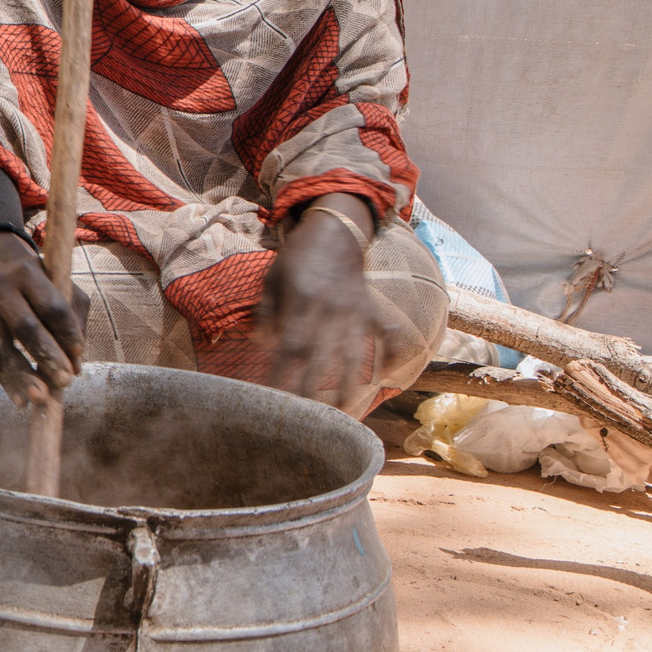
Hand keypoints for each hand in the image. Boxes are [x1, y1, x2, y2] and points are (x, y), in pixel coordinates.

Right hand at [0, 232, 89, 404]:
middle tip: (65, 380)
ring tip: (40, 398)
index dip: (66, 332)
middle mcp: (0, 289)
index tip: (79, 354)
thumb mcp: (61, 287)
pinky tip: (21, 401)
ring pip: (2, 347)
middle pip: (25, 327)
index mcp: (27, 273)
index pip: (51, 306)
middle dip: (46, 356)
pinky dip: (8, 382)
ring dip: (22, 376)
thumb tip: (75, 364)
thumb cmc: (41, 282)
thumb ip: (73, 319)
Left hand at [260, 193, 379, 408]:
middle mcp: (331, 307)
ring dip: (351, 385)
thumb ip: (266, 312)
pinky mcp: (374, 308)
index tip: (274, 397)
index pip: (291, 345)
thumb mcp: (271, 278)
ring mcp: (357, 309)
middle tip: (307, 419)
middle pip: (323, 356)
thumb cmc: (297, 259)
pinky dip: (388, 356)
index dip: (283, 373)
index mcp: (301, 300)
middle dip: (313, 389)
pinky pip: (386, 336)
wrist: (335, 232)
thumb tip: (262, 345)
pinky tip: (383, 378)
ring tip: (345, 413)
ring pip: (355, 353)